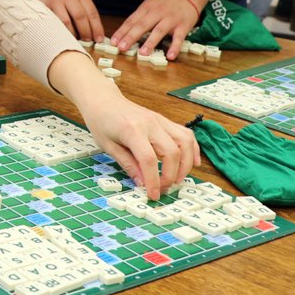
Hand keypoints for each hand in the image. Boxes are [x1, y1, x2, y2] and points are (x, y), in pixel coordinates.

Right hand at [29, 0, 103, 41]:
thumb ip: (86, 12)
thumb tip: (95, 33)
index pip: (92, 13)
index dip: (97, 28)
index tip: (99, 39)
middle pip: (80, 17)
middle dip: (85, 32)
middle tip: (87, 41)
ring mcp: (57, 1)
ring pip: (66, 22)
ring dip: (72, 33)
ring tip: (76, 39)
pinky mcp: (46, 7)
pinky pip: (55, 23)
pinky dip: (61, 31)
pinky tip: (64, 35)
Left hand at [75, 86, 199, 199]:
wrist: (103, 100)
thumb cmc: (101, 121)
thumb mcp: (108, 146)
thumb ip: (128, 164)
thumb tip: (143, 184)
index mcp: (132, 130)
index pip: (149, 160)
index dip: (153, 181)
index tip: (153, 195)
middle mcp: (150, 124)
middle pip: (172, 152)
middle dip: (171, 175)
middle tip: (163, 188)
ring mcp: (160, 120)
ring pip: (185, 142)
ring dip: (186, 164)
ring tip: (177, 179)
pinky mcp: (164, 120)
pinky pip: (186, 134)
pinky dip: (193, 149)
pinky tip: (193, 163)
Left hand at [111, 0, 200, 60]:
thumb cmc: (166, 1)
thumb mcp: (150, 5)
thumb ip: (139, 17)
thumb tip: (124, 32)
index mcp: (146, 8)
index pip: (131, 21)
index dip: (121, 32)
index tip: (113, 42)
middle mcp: (157, 13)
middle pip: (142, 25)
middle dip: (130, 37)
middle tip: (121, 48)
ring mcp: (170, 19)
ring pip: (159, 31)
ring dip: (150, 42)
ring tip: (142, 53)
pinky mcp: (183, 25)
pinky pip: (179, 38)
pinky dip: (175, 47)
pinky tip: (170, 56)